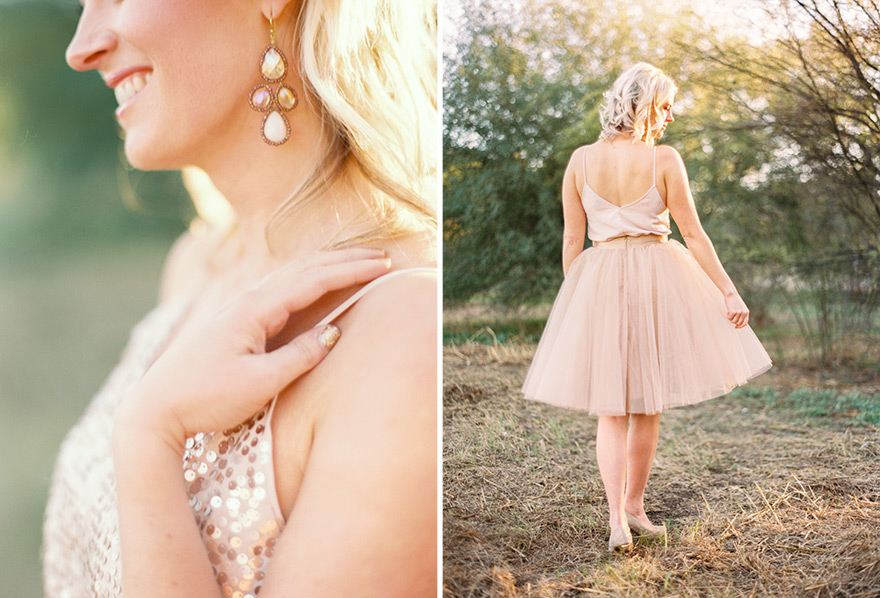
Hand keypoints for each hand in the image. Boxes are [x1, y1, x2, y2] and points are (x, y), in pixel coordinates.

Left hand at [115, 248, 390, 452]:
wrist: (156, 409)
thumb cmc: (205, 398)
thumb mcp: (259, 383)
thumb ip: (300, 356)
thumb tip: (333, 333)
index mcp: (254, 309)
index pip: (313, 280)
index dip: (351, 271)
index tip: (384, 265)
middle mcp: (247, 300)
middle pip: (305, 268)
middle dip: (346, 260)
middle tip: (383, 256)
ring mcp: (241, 309)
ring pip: (293, 275)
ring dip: (328, 266)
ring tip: (359, 262)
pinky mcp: (238, 323)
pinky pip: (282, 291)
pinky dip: (309, 280)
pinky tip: (317, 283)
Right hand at [725, 293, 749, 328]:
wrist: (731, 294)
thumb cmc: (735, 301)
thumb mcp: (741, 307)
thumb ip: (742, 314)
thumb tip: (738, 323)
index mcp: (747, 312)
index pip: (744, 323)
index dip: (740, 326)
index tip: (735, 326)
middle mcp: (744, 313)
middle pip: (738, 323)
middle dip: (734, 322)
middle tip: (731, 318)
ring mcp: (739, 312)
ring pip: (733, 321)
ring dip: (730, 319)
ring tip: (729, 313)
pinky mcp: (733, 312)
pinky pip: (729, 318)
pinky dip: (727, 316)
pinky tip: (728, 311)